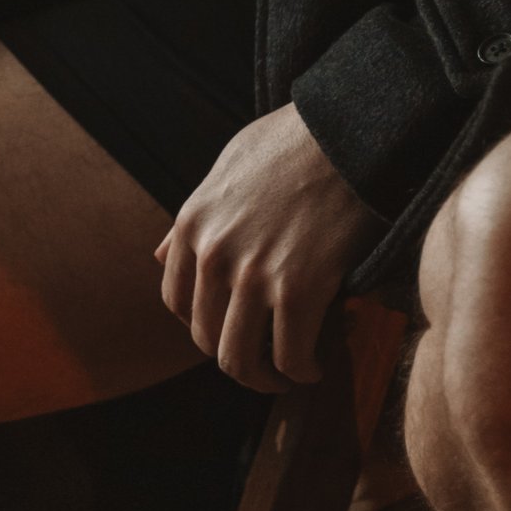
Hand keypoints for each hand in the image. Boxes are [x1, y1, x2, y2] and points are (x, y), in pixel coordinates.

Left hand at [156, 102, 378, 391]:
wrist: (348, 131)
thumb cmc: (294, 142)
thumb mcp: (227, 167)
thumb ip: (194, 216)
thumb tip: (161, 254)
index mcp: (192, 224)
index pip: (175, 302)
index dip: (202, 326)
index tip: (230, 330)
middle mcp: (213, 254)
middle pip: (206, 338)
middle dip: (234, 359)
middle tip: (262, 363)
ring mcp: (252, 275)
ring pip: (241, 359)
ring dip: (263, 379)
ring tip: (286, 376)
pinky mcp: (298, 289)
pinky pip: (289, 355)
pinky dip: (301, 371)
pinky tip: (315, 367)